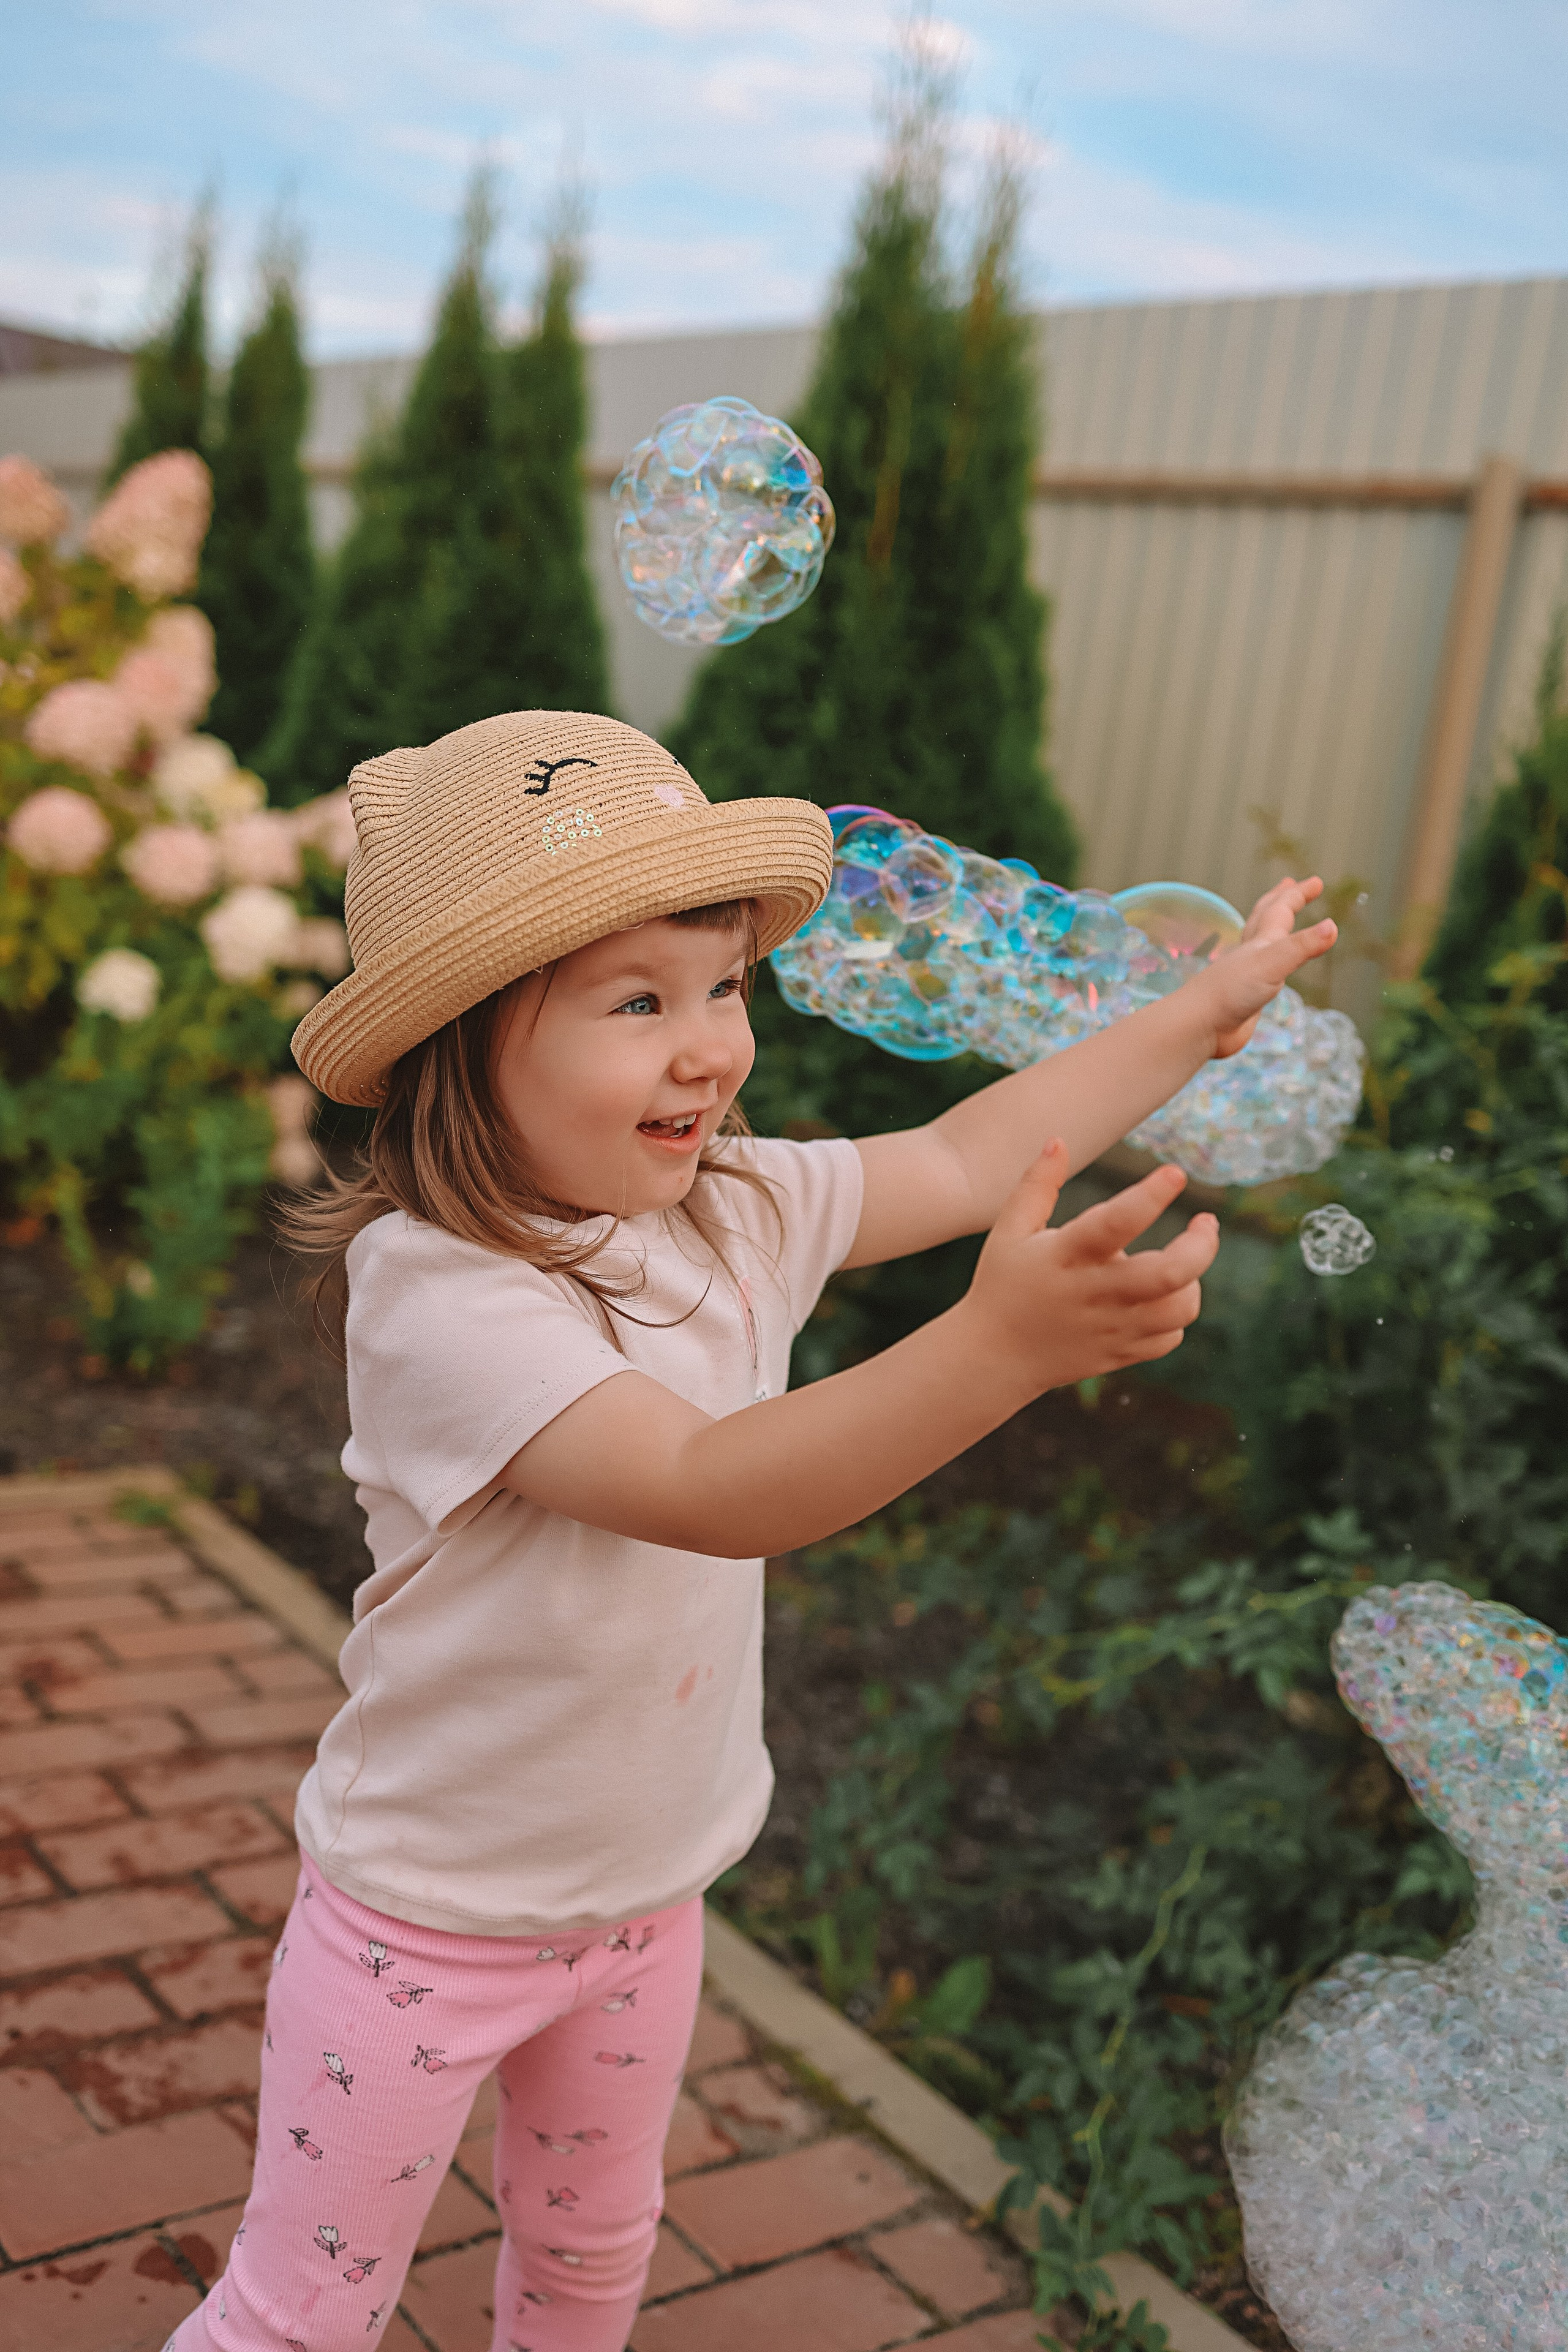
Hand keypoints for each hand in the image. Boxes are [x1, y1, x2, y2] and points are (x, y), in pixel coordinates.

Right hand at [961, 1140, 1218, 1392]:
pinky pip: (1168, 1338)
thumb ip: (1036, 1185)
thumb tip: (1059, 1140)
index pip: (1115, 1223)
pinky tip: (1158, 1298)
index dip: (1151, 1196)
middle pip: (1167, 1274)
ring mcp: (1110, 1329)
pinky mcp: (1119, 1354)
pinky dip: (1174, 1315)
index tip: (1175, 1173)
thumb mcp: (1009, 1230)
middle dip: (1200, 1246)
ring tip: (1180, 1263)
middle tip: (1206, 1222)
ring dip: (1192, 1282)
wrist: (992, 1358)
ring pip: (1178, 1310)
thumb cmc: (1002, 1284)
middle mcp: (1093, 1294)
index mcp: (1066, 1256)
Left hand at [1191, 876, 1336, 1058]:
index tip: (1316, 881)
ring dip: (1269, 929)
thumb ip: (1302, 947)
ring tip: (1276, 923)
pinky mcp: (1245, 997)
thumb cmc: (1230, 991)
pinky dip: (1268, 964)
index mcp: (1260, 941)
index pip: (1281, 909)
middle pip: (1265, 918)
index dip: (1299, 894)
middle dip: (1280, 900)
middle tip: (1289, 885)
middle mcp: (1252, 954)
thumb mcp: (1273, 964)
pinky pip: (1260, 973)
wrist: (1200, 1026)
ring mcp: (1247, 975)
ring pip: (1260, 944)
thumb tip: (1332, 926)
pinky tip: (1267, 970)